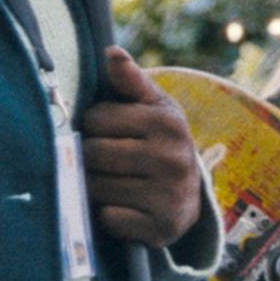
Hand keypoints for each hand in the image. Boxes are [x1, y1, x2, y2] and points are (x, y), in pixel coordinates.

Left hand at [80, 47, 201, 247]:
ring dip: (95, 187)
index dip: (94, 126)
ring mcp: (169, 195)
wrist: (189, 193)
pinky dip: (109, 216)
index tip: (110, 133)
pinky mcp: (162, 228)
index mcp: (168, 122)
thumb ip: (130, 80)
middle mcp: (172, 158)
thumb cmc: (160, 141)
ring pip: (97, 187)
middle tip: (106, 162)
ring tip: (113, 183)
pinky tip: (124, 208)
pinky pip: (110, 218)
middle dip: (90, 158)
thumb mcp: (153, 107)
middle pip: (93, 154)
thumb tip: (111, 52)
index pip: (95, 119)